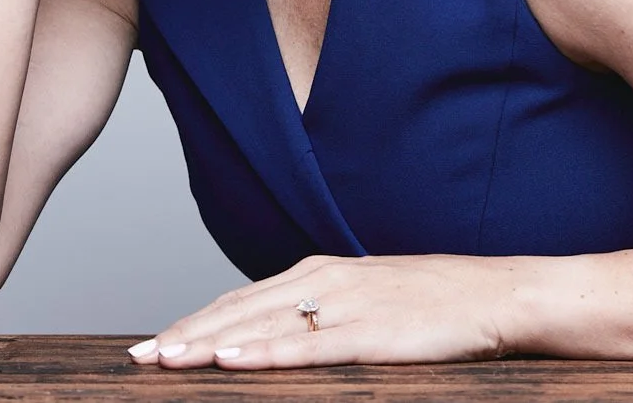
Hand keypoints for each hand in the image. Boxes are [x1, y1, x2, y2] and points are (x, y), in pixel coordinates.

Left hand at [127, 254, 519, 369]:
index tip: (152, 345)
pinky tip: (232, 360)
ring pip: (262, 326)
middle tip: (137, 360)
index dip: (193, 321)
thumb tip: (274, 333)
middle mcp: (325, 281)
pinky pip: (308, 347)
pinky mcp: (371, 334)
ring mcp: (347, 305)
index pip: (241, 300)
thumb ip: (322, 311)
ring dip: (209, 344)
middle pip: (239, 311)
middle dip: (185, 335)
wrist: (495, 296)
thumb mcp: (368, 299)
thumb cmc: (434, 303)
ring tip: (166, 360)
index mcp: (322, 272)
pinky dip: (265, 353)